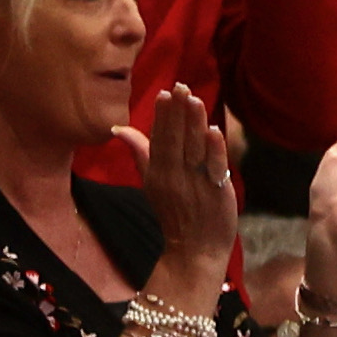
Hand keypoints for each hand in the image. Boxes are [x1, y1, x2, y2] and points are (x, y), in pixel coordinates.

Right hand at [113, 86, 237, 279]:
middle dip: (178, 112)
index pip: (159, 138)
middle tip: (181, 86)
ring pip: (194, 148)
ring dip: (194, 123)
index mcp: (157, 172)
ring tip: (195, 99)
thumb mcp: (151, 182)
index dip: (163, 116)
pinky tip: (215, 131)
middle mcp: (173, 175)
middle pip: (175, 139)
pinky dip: (214, 150)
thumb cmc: (175, 213)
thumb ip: (141, 153)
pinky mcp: (216, 192)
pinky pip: (214, 168)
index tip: (165, 93)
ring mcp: (194, 184)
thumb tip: (120, 127)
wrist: (194, 250)